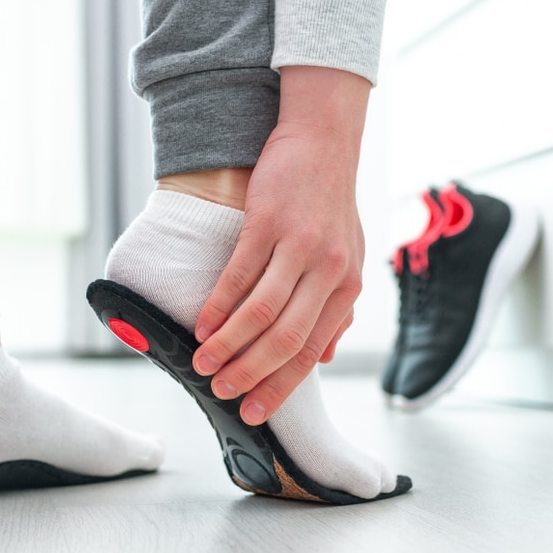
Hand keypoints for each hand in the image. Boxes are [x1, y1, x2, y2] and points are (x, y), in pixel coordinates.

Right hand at [191, 66, 370, 424]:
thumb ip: (337, 309)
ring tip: (204, 365)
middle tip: (222, 394)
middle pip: (286, 339)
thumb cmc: (331, 203)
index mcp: (348, 287)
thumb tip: (326, 357)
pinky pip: (240, 274)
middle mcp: (329, 271)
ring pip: (261, 312)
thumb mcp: (349, 259)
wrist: (323, 142)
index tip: (255, 411)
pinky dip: (218, 305)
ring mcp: (299, 246)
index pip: (311, 349)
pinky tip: (203, 325)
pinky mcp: (269, 222)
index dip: (280, 385)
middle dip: (251, 374)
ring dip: (228, 345)